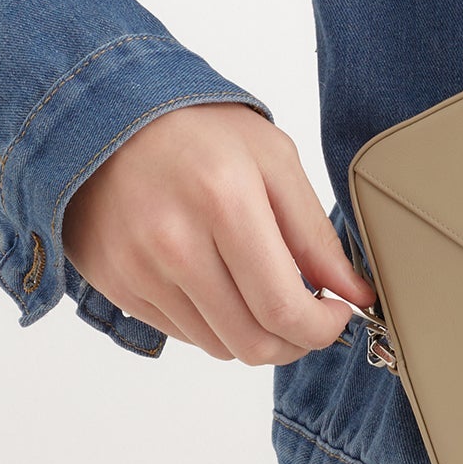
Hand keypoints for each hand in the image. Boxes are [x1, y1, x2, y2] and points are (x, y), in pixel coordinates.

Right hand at [61, 101, 378, 362]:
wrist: (109, 117)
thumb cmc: (199, 129)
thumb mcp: (274, 158)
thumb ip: (315, 232)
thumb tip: (353, 291)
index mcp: (225, 202)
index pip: (281, 307)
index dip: (321, 327)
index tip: (338, 315)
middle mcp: (175, 244)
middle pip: (251, 342)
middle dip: (295, 341)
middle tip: (310, 314)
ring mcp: (139, 271)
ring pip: (218, 346)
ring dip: (254, 332)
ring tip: (264, 290)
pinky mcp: (117, 287)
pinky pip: (182, 334)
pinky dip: (214, 322)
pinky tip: (222, 283)